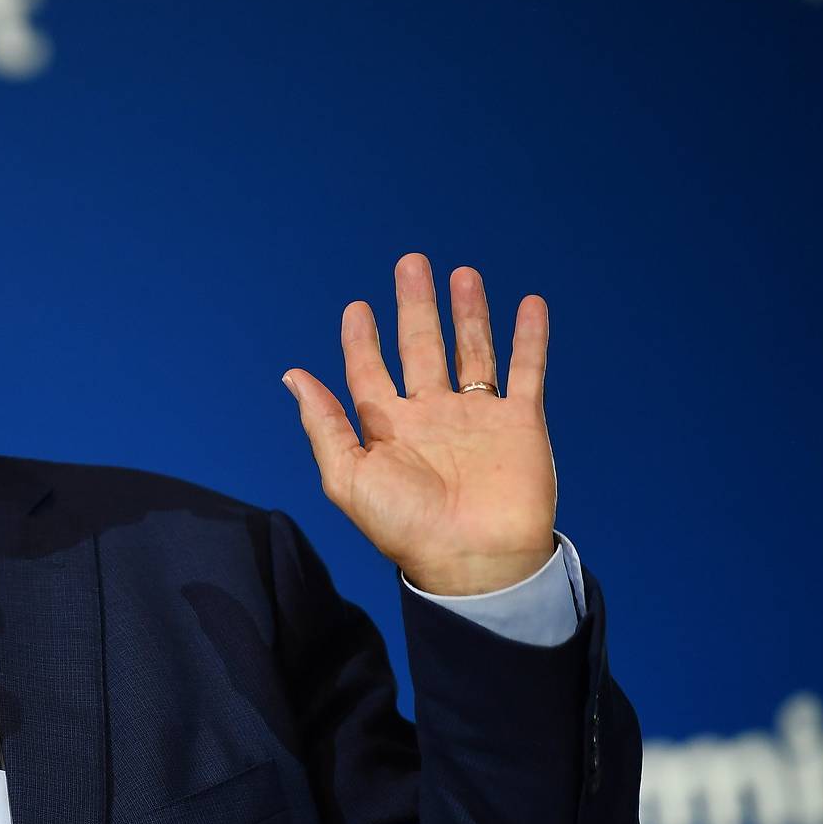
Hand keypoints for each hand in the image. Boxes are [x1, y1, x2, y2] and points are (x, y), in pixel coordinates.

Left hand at [283, 254, 556, 595]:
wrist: (473, 560)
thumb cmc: (405, 527)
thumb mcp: (348, 476)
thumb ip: (324, 424)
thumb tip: (292, 375)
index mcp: (388, 428)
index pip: (370, 372)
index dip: (361, 341)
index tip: (356, 308)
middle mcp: (431, 416)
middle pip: (421, 347)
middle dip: (416, 307)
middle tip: (411, 263)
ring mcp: (477, 416)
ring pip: (472, 350)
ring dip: (468, 312)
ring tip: (461, 273)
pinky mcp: (519, 422)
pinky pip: (525, 370)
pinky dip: (529, 337)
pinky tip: (529, 304)